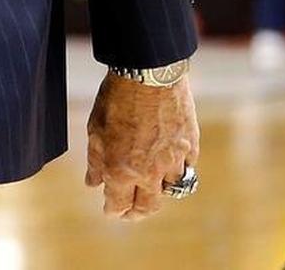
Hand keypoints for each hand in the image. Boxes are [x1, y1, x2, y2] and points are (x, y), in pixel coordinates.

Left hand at [85, 72, 199, 219]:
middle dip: (137, 213)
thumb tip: (93, 183)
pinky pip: (186, 168)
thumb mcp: (95, 128)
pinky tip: (171, 165)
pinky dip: (178, 170)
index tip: (110, 210)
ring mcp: (174, 161)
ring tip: (150, 187)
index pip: (119, 205)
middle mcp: (150, 173)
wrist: (149, 72)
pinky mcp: (191, 146)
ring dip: (159, 190)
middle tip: (131, 212)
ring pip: (170, 190)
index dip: (113, 210)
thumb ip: (95, 160)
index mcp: (122, 170)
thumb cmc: (117, 97)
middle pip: (148, 207)